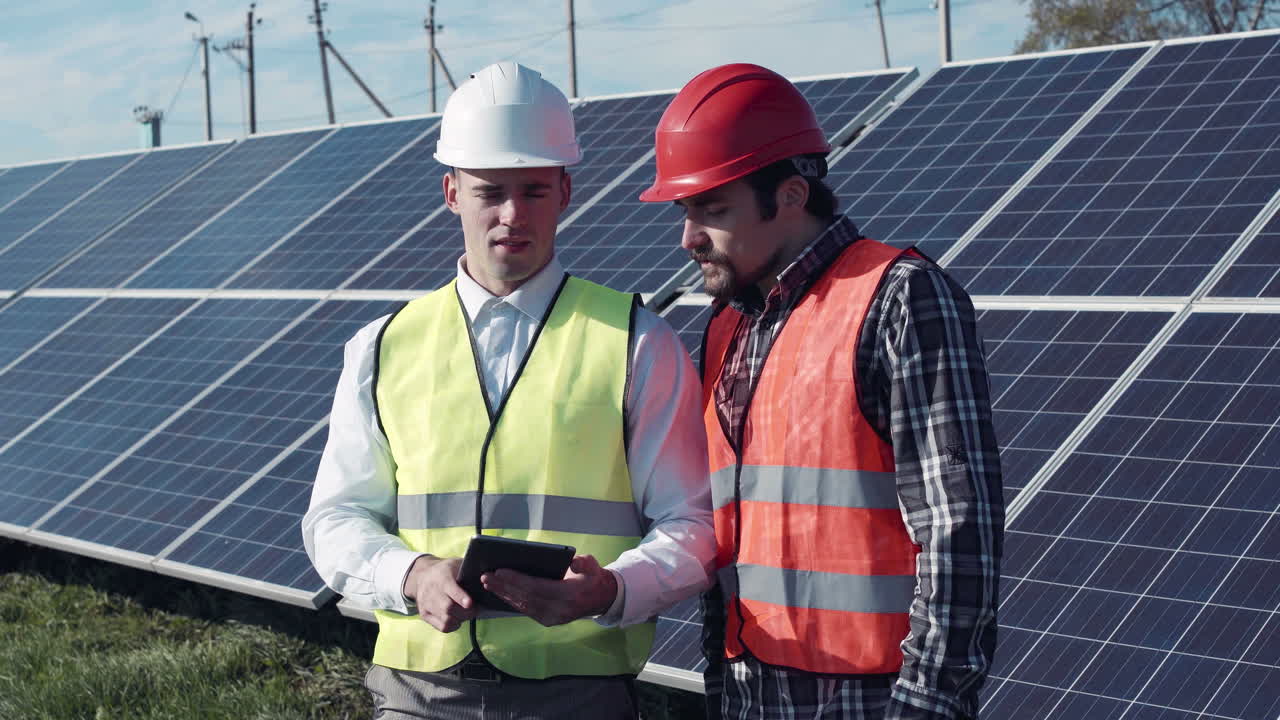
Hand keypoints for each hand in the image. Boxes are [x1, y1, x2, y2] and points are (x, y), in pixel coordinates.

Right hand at [402, 555, 476, 632]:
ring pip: (446, 620)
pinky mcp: (424, 615)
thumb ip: (469, 571)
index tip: (470, 603)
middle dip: (466, 612)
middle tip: (475, 609)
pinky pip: (442, 627)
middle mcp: (432, 591)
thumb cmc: (446, 570)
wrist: (422, 576)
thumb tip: (488, 577)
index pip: (450, 589)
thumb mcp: (456, 564)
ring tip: (466, 613)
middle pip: (448, 608)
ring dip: (461, 619)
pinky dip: (453, 625)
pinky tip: (457, 618)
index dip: (461, 597)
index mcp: (442, 577)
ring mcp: (426, 604)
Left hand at [481, 554, 617, 626]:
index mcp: (570, 595)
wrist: (600, 599)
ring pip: (523, 606)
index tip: (499, 571)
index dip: (517, 579)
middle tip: (485, 577)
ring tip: (487, 583)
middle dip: (504, 587)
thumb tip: (572, 561)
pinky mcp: (548, 621)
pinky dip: (511, 601)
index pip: (537, 587)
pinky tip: (499, 593)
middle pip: (525, 597)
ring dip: (503, 594)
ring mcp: (553, 618)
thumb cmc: (592, 577)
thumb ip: (583, 563)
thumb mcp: (592, 565)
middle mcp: (559, 610)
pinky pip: (526, 611)